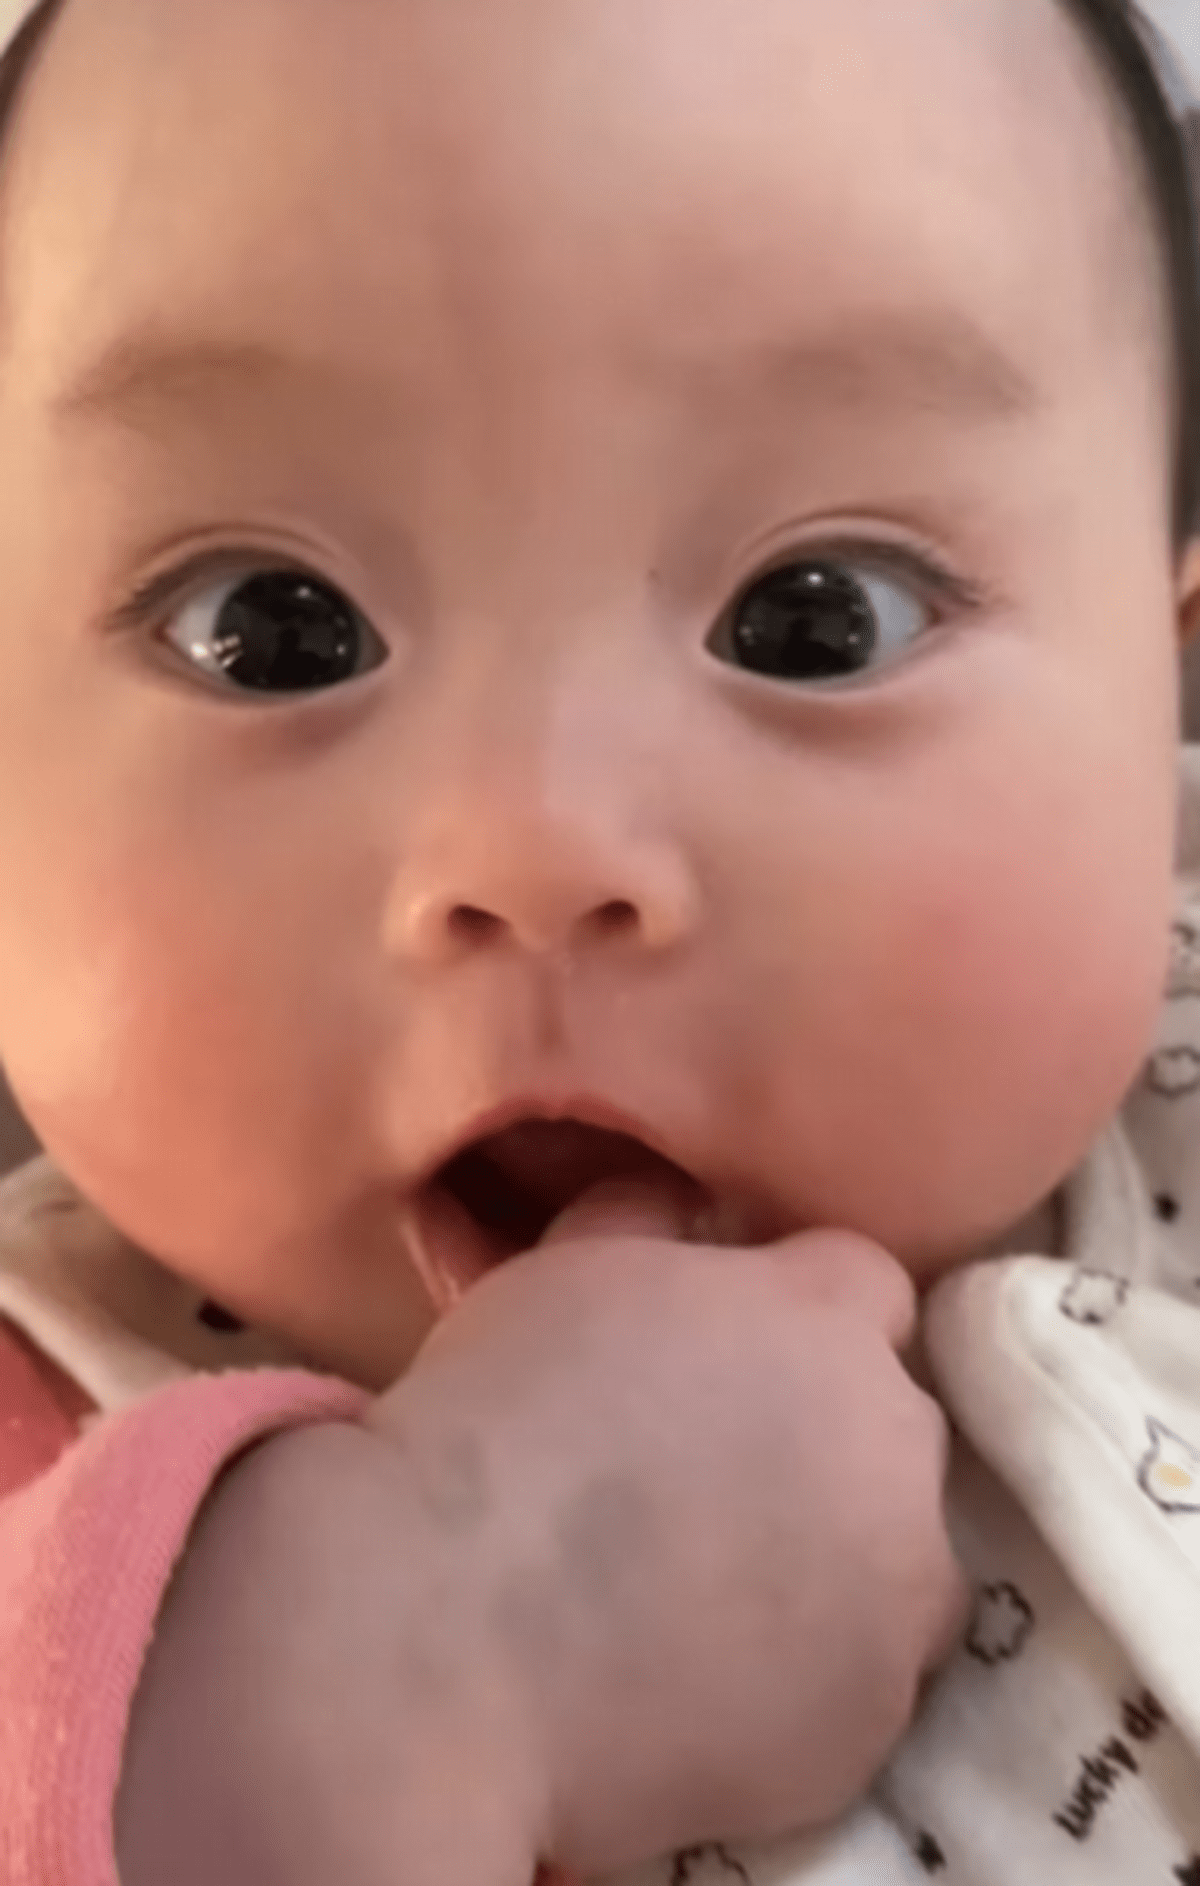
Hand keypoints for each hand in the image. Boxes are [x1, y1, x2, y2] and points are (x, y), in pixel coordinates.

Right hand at [370, 1180, 966, 1878]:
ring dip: (833, 1559)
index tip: (727, 1360)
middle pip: (889, 1422)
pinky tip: (699, 1675)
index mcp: (823, 1318)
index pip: (866, 1283)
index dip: (795, 1315)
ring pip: (894, 1557)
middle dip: (822, 1438)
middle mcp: (894, 1443)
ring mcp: (899, 1593)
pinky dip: (804, 1676)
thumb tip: (685, 1205)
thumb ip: (654, 1221)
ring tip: (704, 1592)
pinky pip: (860, 1677)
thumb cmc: (494, 1424)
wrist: (447, 1632)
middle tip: (704, 1480)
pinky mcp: (870, 1722)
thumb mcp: (568, 1270)